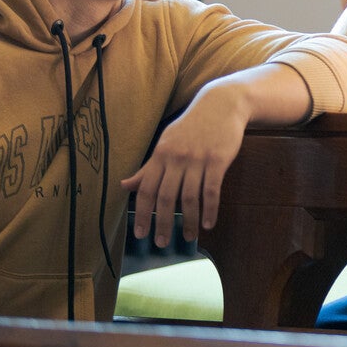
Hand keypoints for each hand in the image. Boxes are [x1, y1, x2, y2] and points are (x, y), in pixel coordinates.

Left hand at [121, 79, 250, 246]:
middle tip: (162, 243)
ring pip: (190, 197)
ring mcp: (198, 159)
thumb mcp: (166, 142)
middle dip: (163, 223)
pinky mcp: (218, 160)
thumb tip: (124, 185)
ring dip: (189, 221)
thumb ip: (148, 167)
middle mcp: (177, 158)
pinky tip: (209, 223)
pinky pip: (212, 190)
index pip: (146, 190)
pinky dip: (210, 209)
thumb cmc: (192, 125)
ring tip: (190, 237)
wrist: (222, 104)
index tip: (141, 234)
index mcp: (161, 155)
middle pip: (167, 197)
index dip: (142, 214)